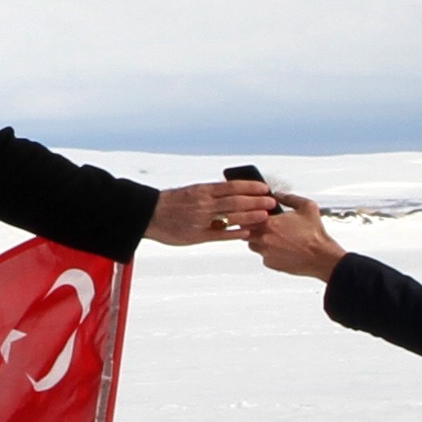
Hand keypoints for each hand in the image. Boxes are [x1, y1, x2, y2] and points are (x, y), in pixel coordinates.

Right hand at [142, 175, 275, 247]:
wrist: (149, 214)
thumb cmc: (171, 203)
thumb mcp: (192, 191)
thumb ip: (211, 193)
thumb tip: (232, 190)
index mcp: (203, 190)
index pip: (232, 186)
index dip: (251, 187)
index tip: (265, 187)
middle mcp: (204, 204)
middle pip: (236, 201)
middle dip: (256, 202)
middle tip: (272, 202)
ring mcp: (202, 220)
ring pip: (231, 217)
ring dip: (250, 217)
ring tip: (265, 216)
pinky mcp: (197, 235)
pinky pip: (220, 235)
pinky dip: (234, 234)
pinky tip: (247, 234)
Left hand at [245, 195, 344, 279]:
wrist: (321, 257)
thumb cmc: (315, 235)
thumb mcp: (306, 207)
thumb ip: (289, 198)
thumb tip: (278, 195)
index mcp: (270, 223)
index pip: (247, 216)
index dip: (250, 214)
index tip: (255, 212)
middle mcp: (264, 239)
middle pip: (246, 231)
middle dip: (252, 226)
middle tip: (263, 224)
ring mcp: (266, 252)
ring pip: (253, 244)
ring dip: (258, 239)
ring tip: (273, 236)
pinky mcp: (270, 264)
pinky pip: (263, 256)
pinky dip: (268, 251)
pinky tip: (280, 247)